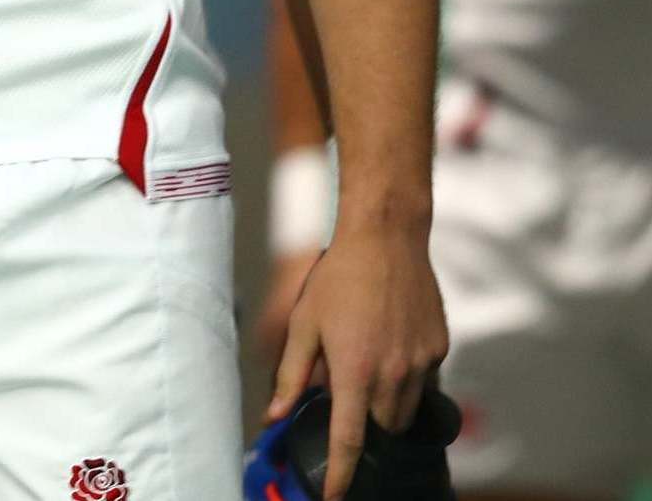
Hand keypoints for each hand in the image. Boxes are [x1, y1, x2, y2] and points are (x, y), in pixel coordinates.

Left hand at [267, 225, 447, 500]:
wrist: (386, 239)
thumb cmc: (338, 279)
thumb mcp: (304, 324)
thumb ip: (292, 375)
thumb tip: (275, 414)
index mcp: (355, 371)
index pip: (349, 440)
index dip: (342, 474)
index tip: (336, 496)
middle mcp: (394, 374)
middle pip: (381, 426)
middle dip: (364, 420)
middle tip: (347, 387)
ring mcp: (423, 363)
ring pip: (405, 408)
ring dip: (386, 401)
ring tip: (367, 358)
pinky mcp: (440, 348)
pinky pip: (423, 379)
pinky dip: (406, 375)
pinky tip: (389, 341)